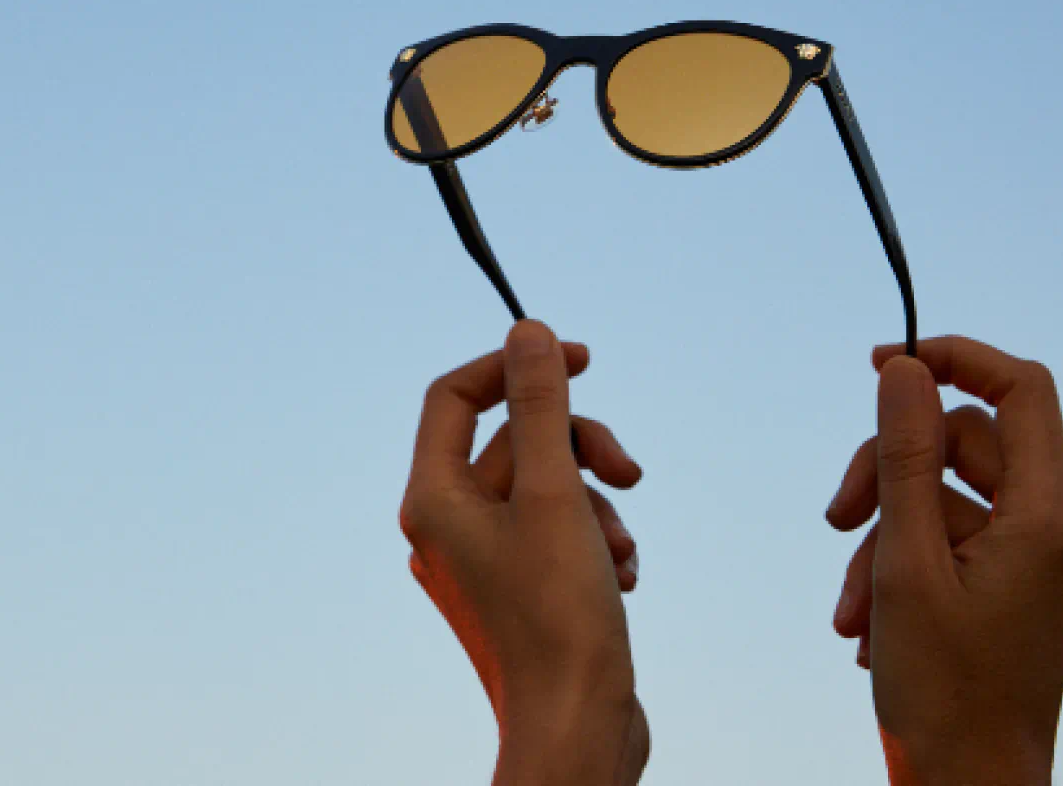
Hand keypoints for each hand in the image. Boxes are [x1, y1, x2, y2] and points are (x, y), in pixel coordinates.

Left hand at [400, 320, 647, 785]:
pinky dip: (595, 540)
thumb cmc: (559, 619)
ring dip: (596, 504)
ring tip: (620, 550)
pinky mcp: (519, 590)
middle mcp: (446, 526)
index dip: (516, 366)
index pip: (457, 396)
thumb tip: (528, 328)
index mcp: (433, 499)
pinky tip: (622, 577)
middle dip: (580, 449)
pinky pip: (557, 531)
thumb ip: (543, 407)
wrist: (577, 734)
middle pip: (515, 442)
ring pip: (546, 488)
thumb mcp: (556, 494)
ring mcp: (482, 561)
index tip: (581, 357)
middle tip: (629, 473)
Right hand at [826, 336, 1062, 785]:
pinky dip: (901, 561)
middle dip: (889, 470)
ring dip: (884, 531)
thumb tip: (903, 370)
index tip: (882, 363)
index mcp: (1050, 517)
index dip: (953, 359)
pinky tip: (866, 618)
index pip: (1021, 390)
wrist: (972, 783)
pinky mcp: (1017, 582)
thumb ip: (904, 456)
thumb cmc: (945, 688)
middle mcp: (1059, 528)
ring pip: (947, 493)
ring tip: (851, 600)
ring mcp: (1040, 557)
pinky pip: (951, 536)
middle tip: (839, 517)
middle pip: (966, 442)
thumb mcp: (905, 561)